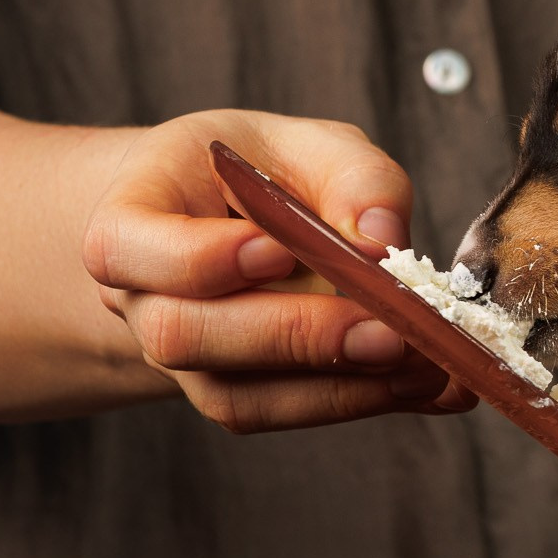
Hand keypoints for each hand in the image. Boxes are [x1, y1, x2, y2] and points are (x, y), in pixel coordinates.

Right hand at [82, 111, 476, 432]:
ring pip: (236, 396)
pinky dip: (365, 402)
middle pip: (183, 335)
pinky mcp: (240, 394)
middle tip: (387, 329)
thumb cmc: (264, 173)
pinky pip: (286, 413)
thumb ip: (352, 177)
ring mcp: (187, 360)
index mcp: (131, 220)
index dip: (199, 259)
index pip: (126, 248)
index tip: (278, 249)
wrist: (231, 225)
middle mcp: (141, 300)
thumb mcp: (307, 144)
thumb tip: (383, 239)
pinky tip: (432, 385)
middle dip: (293, 335)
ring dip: (340, 386)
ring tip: (427, 363)